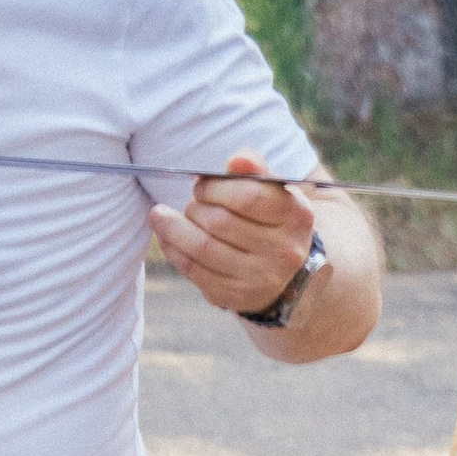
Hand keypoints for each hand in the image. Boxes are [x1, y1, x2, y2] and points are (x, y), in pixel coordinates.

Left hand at [150, 152, 319, 315]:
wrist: (286, 272)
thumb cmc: (270, 220)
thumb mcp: (273, 192)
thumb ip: (255, 169)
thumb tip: (239, 159)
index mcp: (296, 216)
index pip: (247, 196)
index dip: (214, 188)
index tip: (201, 186)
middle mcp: (284, 250)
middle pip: (220, 222)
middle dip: (194, 207)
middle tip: (191, 203)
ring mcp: (261, 278)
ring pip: (203, 248)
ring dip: (173, 229)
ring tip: (160, 216)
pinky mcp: (237, 296)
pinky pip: (195, 271)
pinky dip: (173, 250)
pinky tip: (166, 238)